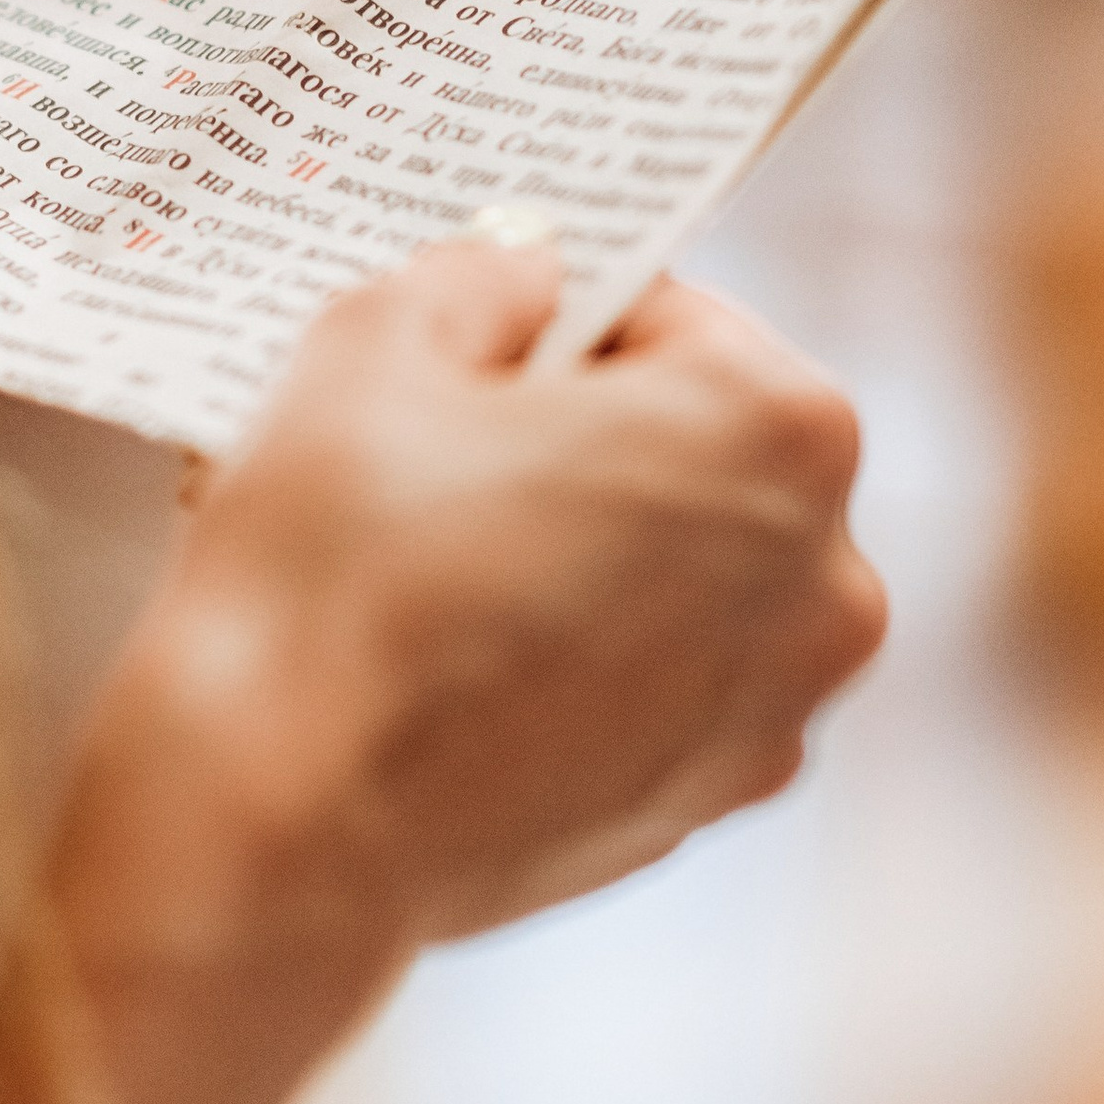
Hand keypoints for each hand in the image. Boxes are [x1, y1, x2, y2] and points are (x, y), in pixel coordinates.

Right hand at [53, 245, 885, 1103]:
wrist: (276, 829)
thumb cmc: (335, 574)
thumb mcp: (376, 346)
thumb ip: (474, 278)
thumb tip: (519, 274)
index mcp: (783, 430)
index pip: (673, 318)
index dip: (557, 321)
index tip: (476, 351)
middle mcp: (827, 577)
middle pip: (693, 451)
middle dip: (584, 438)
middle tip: (440, 450)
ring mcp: (775, 710)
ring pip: (675, 573)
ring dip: (582, 549)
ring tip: (435, 557)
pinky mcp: (701, 807)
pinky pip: (647, 684)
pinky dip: (573, 660)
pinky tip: (456, 658)